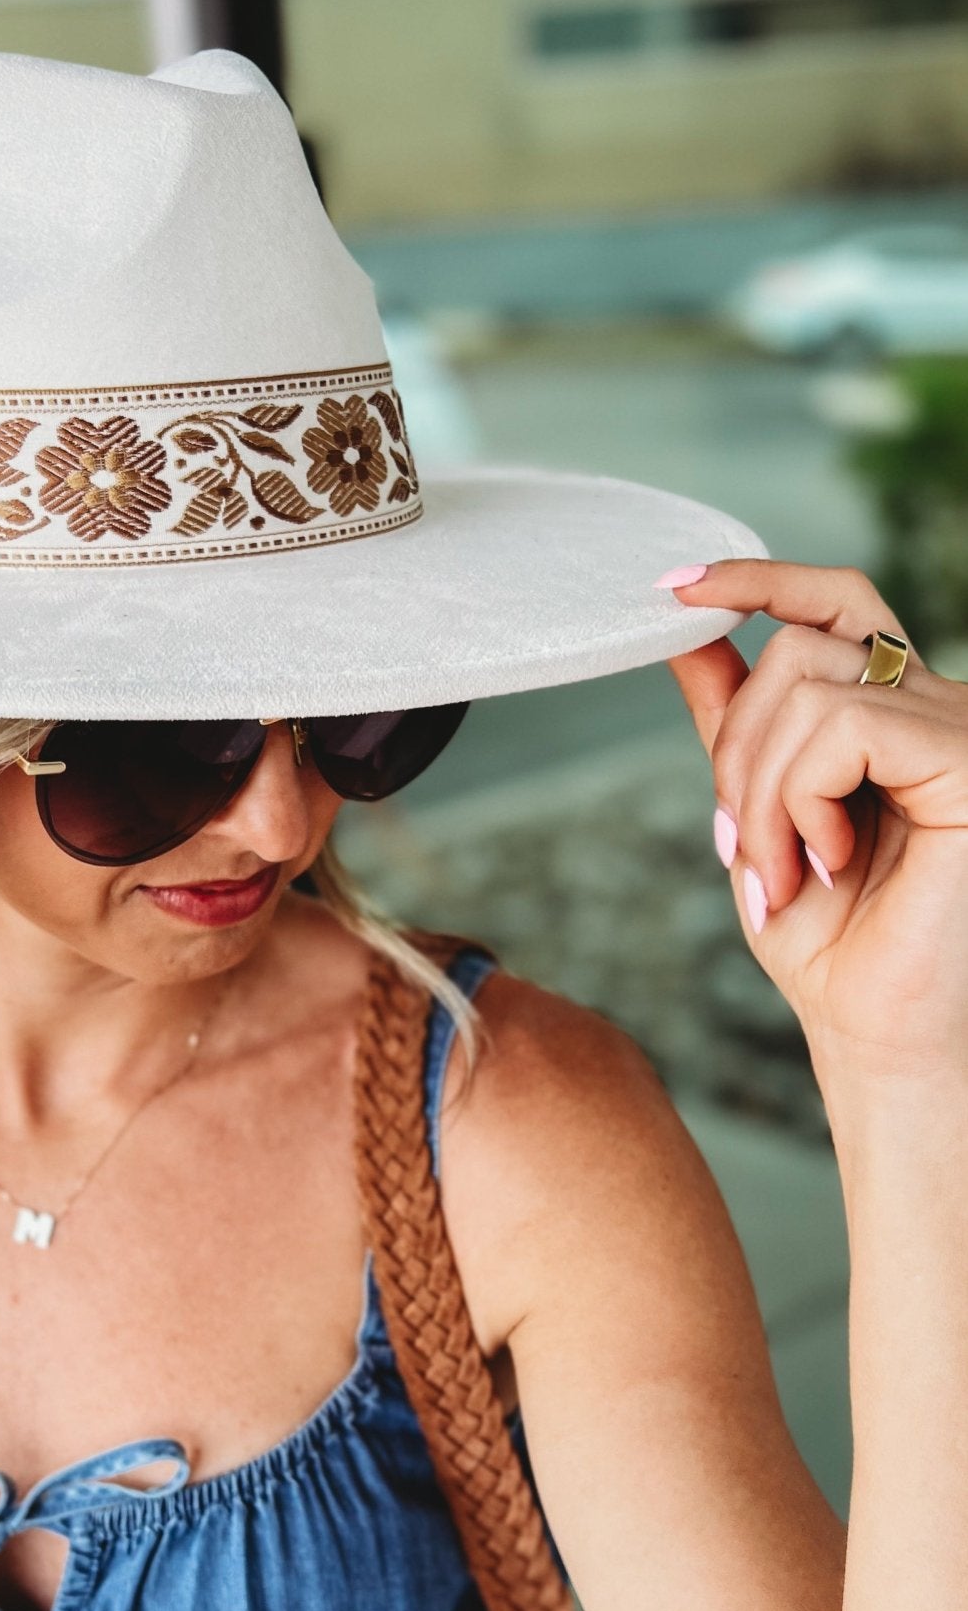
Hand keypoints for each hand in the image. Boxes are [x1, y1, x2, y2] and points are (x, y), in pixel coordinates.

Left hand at [664, 559, 967, 1083]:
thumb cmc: (829, 940)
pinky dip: (803, 798)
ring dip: (761, 792)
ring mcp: (959, 730)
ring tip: (782, 870)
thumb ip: (733, 722)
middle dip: (737, 749)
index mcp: (893, 710)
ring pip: (809, 688)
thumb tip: (686, 633)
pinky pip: (846, 727)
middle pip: (798, 647)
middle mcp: (937, 706)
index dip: (755, 579)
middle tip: (742, 848)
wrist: (873, 1031)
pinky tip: (826, 860)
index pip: (832, 602)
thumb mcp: (755, 814)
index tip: (672, 589)